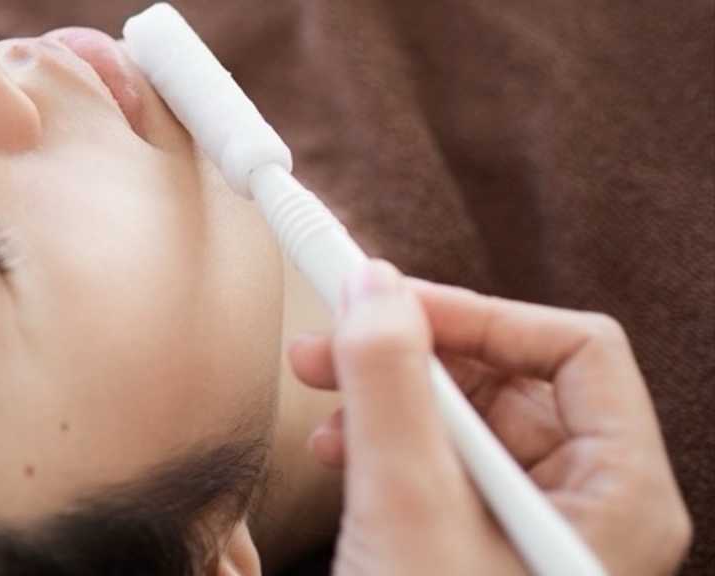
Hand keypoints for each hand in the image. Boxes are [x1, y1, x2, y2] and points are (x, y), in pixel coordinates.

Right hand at [289, 260, 691, 574]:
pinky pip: (441, 459)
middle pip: (511, 375)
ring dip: (389, 393)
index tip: (389, 302)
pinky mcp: (480, 539)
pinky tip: (339, 448)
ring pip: (468, 415)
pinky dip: (387, 438)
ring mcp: (530, 522)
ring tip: (320, 397)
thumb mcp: (409, 515)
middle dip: (413, 351)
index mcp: (617, 493)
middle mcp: (585, 501)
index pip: (571, 349)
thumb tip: (374, 288)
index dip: (479, 312)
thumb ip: (393, 392)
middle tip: (331, 338)